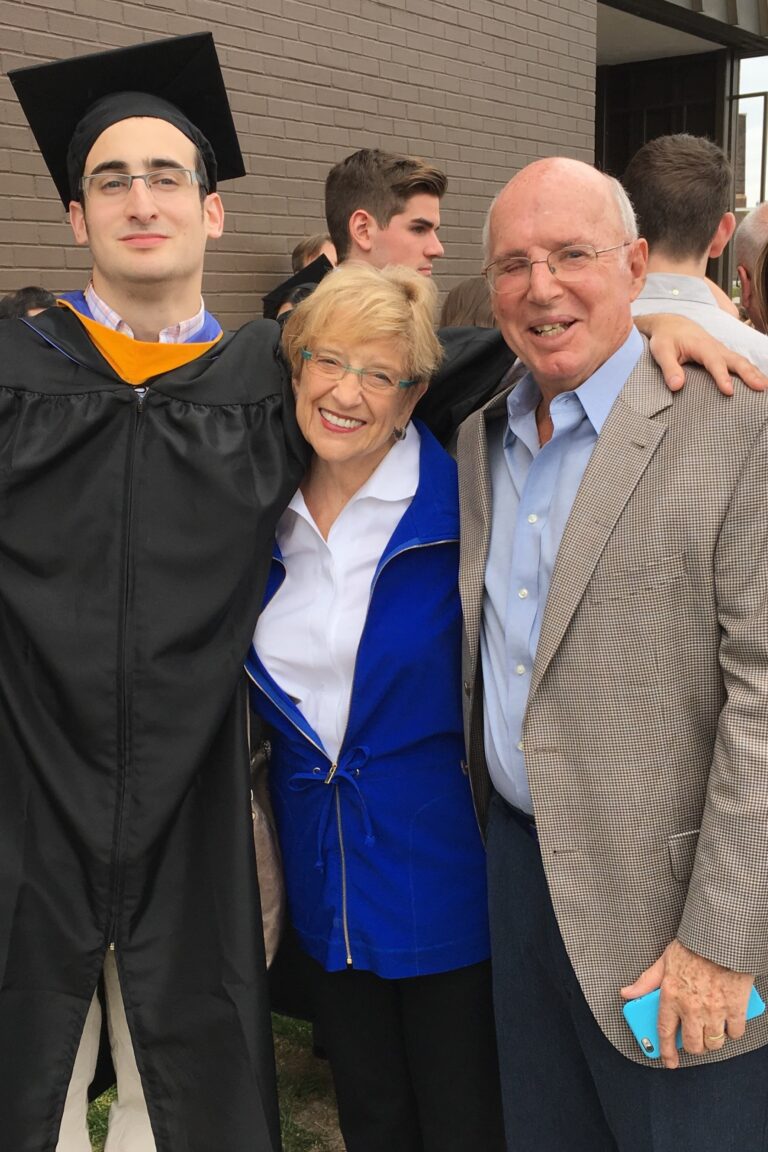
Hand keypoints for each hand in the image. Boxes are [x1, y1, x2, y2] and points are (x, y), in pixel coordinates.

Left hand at [621, 939, 754, 1068]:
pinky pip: (735, 1032)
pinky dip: (732, 1032)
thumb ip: (646, 981)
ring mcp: (714, 1009)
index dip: (665, 1051)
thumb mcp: (664, 961)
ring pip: (713, 1043)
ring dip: (712, 1042)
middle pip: (692, 1044)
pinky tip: (728, 1024)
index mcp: (671, 996)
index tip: (668, 1060)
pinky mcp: (735, 1008)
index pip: (664, 1031)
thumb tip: (627, 993)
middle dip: (693, 1047)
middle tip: (694, 1041)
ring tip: (711, 1032)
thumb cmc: (692, 947)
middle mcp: (692, 1007)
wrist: (720, 938)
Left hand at [635, 313, 767, 394]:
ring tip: (764, 387)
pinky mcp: (721, 354)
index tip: (729, 391)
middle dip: (749, 374)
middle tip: (760, 387)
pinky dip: (749, 371)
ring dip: (754, 373)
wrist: (671, 323)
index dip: (722, 376)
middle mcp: (715, 346)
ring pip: (741, 361)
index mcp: (701, 345)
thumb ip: (669, 368)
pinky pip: (738, 362)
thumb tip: (677, 386)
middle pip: (736, 360)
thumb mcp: (661, 351)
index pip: (714, 362)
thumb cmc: (665, 337)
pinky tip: (756, 381)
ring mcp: (720, 350)